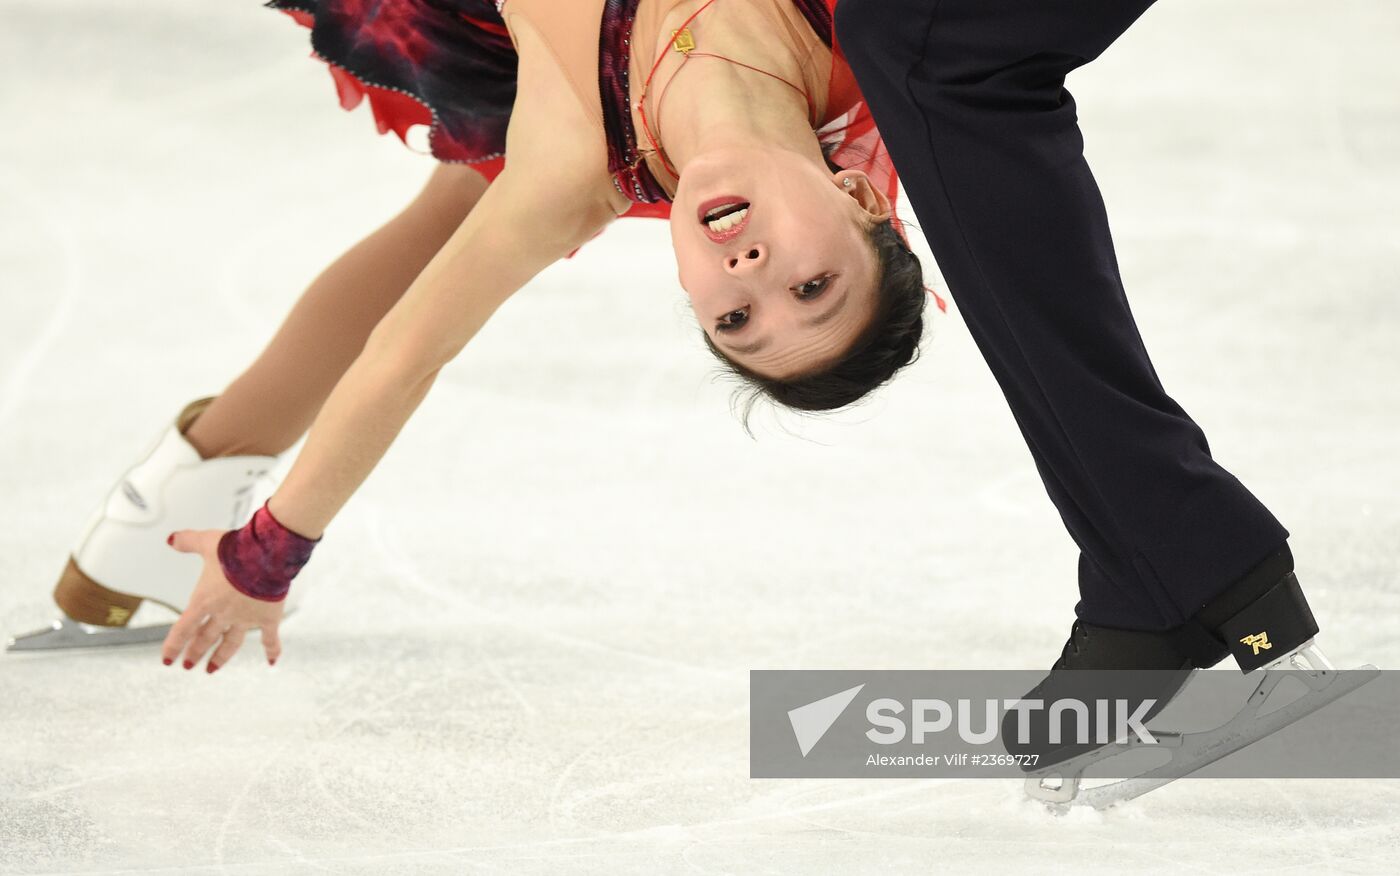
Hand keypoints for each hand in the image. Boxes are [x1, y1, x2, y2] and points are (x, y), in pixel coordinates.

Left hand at [160, 529, 284, 672]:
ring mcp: (246, 619)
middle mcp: (223, 614)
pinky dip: (272, 650)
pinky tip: (271, 662)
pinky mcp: (268, 618)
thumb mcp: (207, 542)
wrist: (265, 555)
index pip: (183, 629)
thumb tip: (171, 539)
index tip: (167, 660)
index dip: (173, 646)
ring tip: (212, 669)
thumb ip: (188, 541)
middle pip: (205, 639)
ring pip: (231, 644)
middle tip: (189, 665)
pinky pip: (270, 638)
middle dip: (195, 653)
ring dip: (220, 658)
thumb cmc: (236, 549)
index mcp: (205, 601)